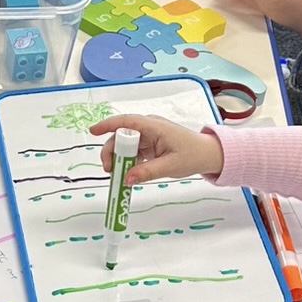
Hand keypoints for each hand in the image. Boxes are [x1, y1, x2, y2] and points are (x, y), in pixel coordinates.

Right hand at [90, 114, 222, 185]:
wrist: (208, 155)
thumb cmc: (193, 155)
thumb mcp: (170, 166)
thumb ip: (147, 172)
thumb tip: (126, 179)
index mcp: (154, 126)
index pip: (126, 122)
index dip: (108, 125)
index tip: (93, 131)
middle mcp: (148, 128)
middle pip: (121, 136)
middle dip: (112, 151)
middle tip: (109, 170)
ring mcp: (149, 136)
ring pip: (125, 145)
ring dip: (118, 158)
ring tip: (117, 175)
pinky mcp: (150, 145)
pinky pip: (132, 151)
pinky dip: (127, 161)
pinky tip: (126, 173)